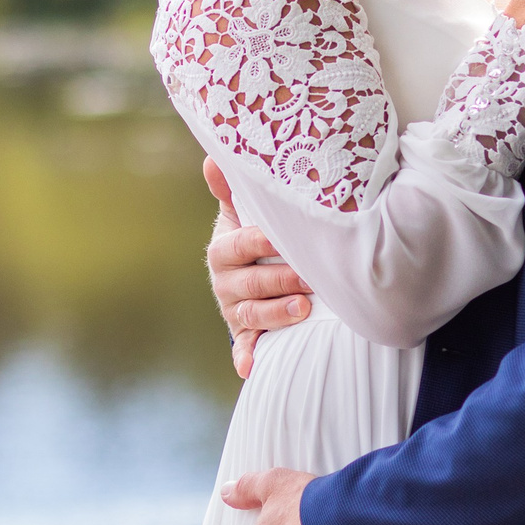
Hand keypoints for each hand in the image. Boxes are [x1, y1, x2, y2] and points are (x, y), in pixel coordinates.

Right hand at [204, 157, 310, 377]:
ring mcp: (234, 310)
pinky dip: (247, 358)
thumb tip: (215, 156)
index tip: (284, 237)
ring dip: (277, 314)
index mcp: (223, 250)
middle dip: (281, 280)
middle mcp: (225, 282)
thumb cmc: (253, 238)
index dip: (261, 242)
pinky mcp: (244, 333)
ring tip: (304, 310)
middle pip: (252, 283)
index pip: (240, 245)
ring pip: (253, 314)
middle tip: (310, 277)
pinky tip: (251, 368)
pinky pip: (245, 346)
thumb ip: (234, 189)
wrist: (247, 274)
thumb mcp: (242, 213)